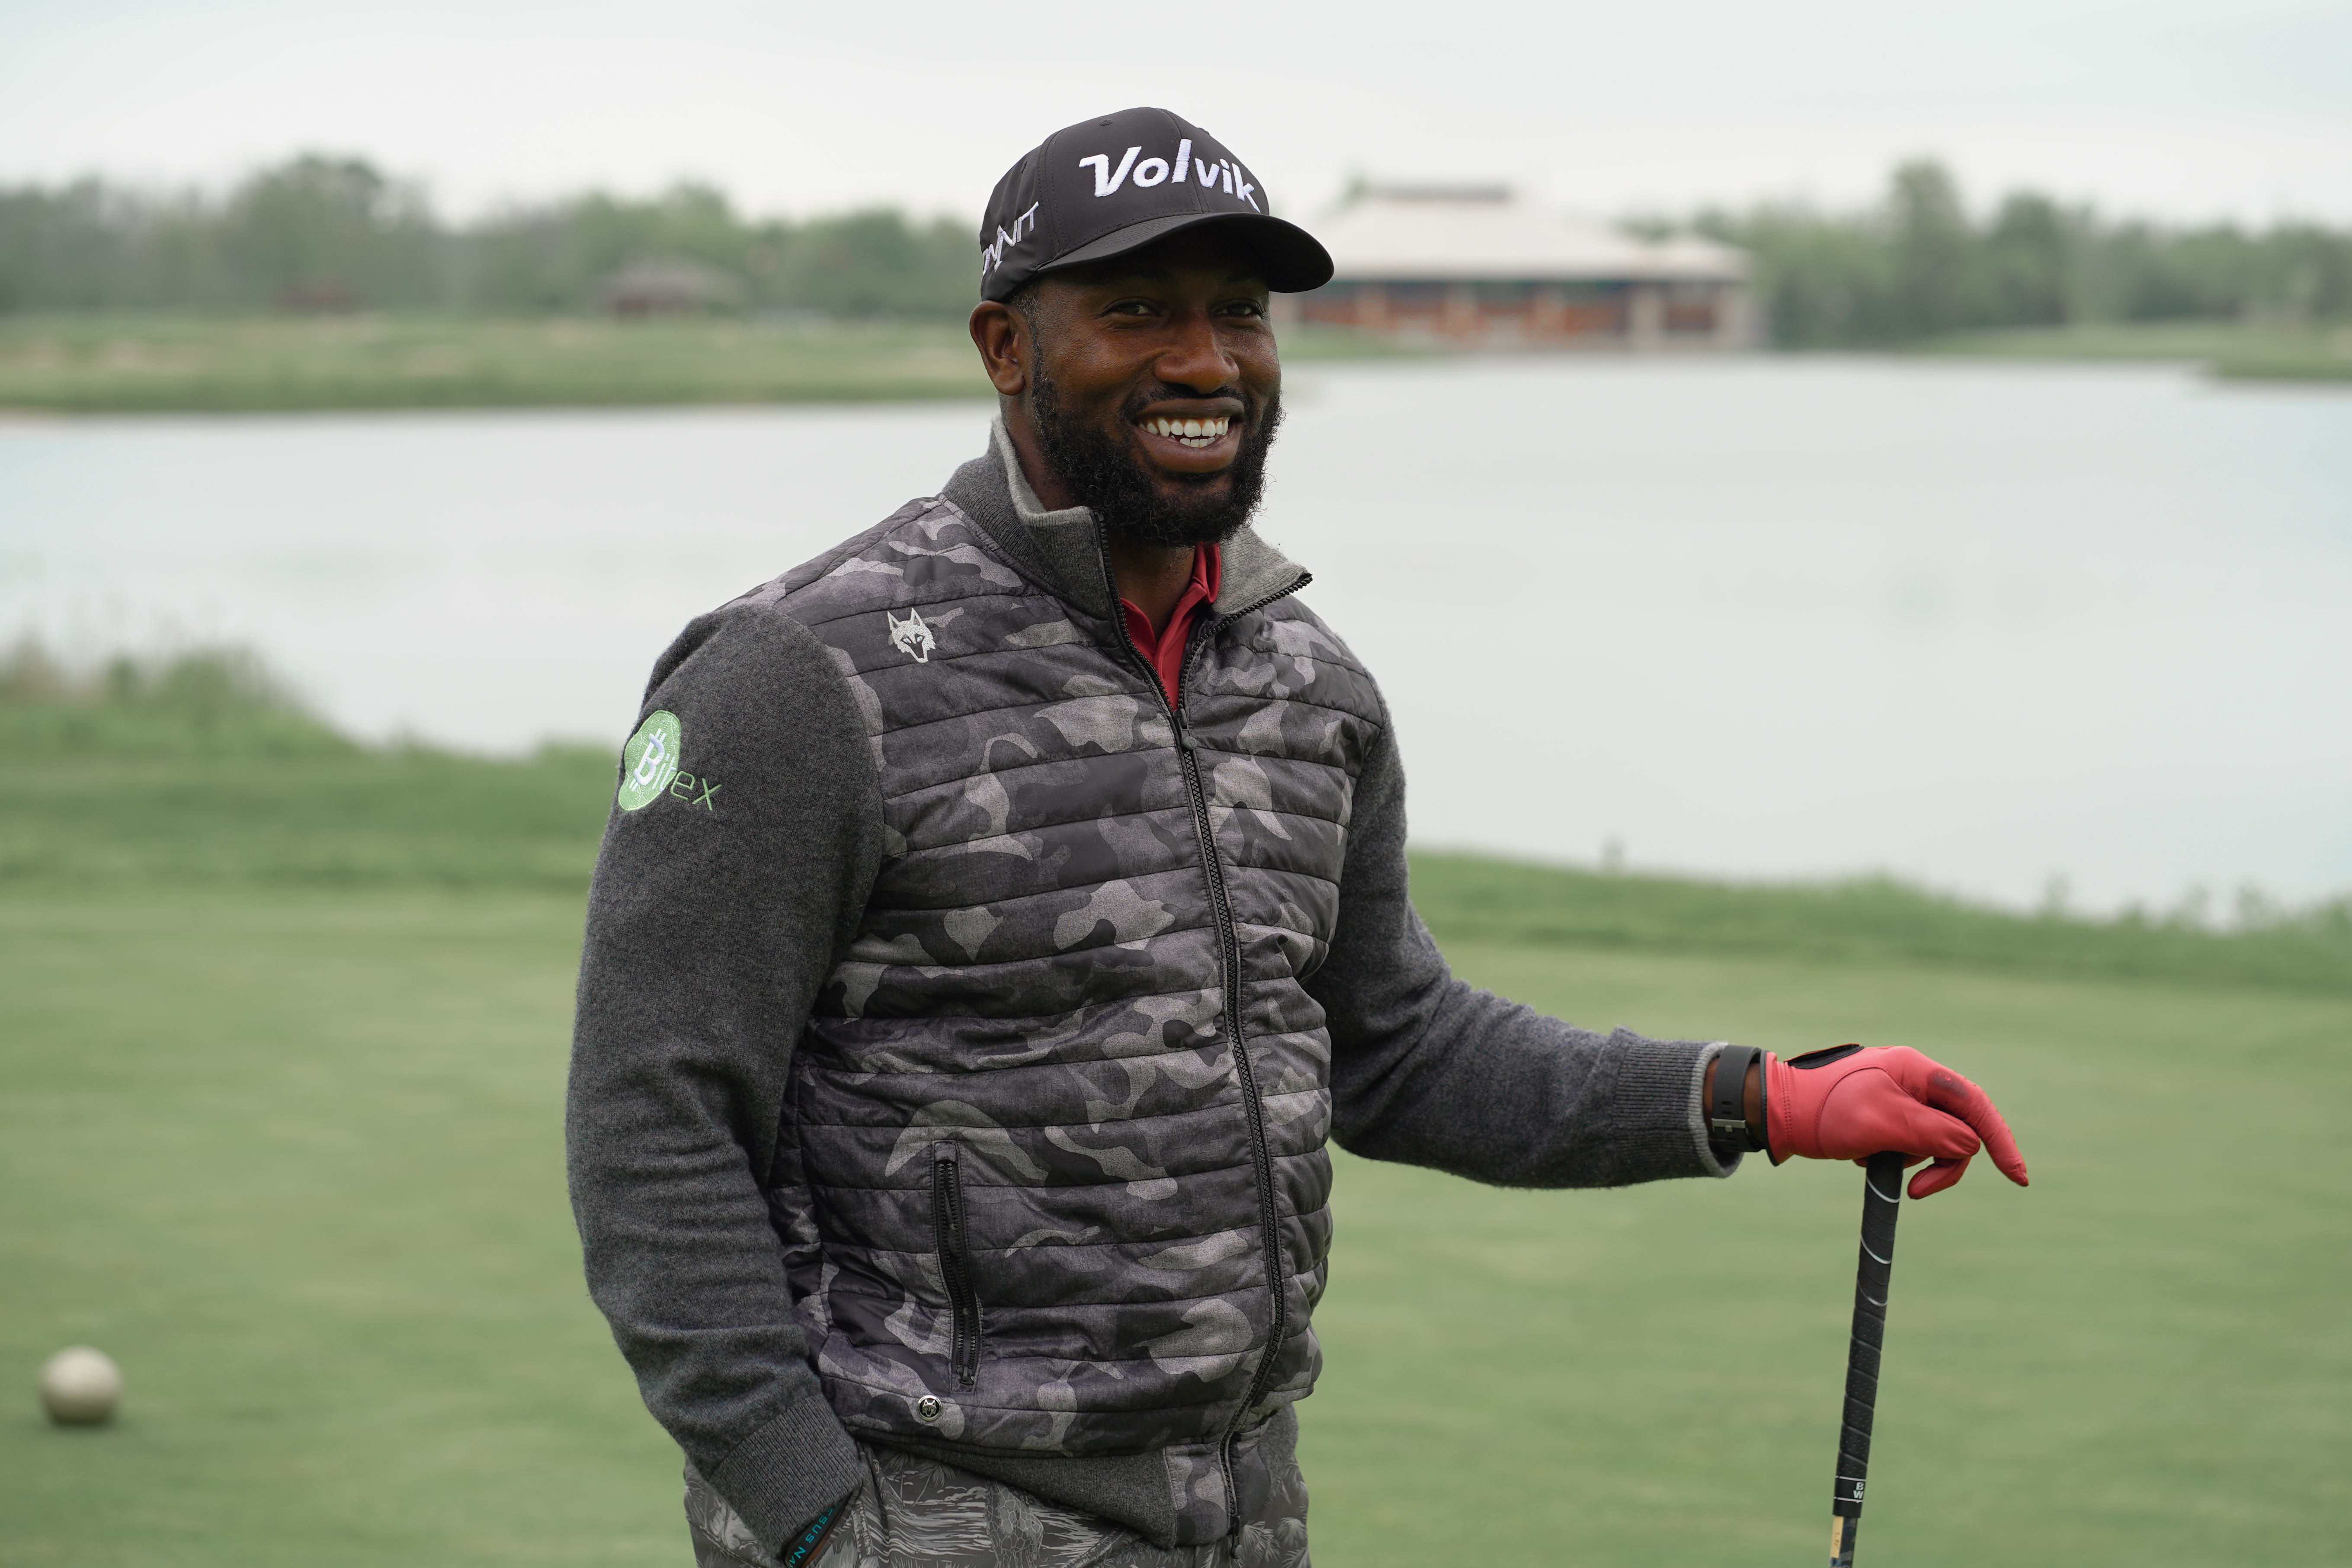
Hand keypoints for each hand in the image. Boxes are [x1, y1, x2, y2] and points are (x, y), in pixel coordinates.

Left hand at [1765, 1045, 2028, 1198]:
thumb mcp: (1880, 1124)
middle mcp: (1912, 1080)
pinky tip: (1864, 1157)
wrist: (1777, 1113)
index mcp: (1916, 1070)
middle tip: (1916, 1191)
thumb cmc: (1823, 1111)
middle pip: (1957, 1128)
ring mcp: (1898, 1097)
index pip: (1973, 1104)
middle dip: (1943, 1163)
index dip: (2000, 1139)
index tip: (2017, 1177)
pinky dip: (1894, 1158)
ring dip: (1912, 1161)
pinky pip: (1909, 1144)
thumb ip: (1930, 1134)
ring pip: (1933, 1141)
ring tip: (1872, 1160)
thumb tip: (1970, 1146)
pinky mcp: (1884, 1116)